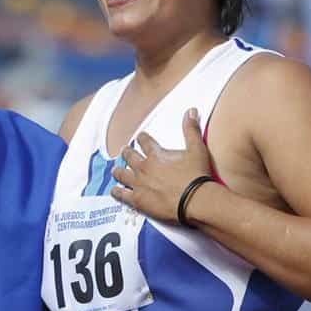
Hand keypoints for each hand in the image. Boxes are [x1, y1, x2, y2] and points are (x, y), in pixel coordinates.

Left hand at [111, 108, 213, 222]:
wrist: (195, 200)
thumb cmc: (197, 175)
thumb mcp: (197, 149)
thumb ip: (191, 130)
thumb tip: (191, 111)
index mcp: (156, 155)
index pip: (144, 141)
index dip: (142, 138)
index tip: (140, 137)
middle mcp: (143, 168)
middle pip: (129, 157)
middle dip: (126, 153)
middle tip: (124, 151)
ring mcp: (138, 184)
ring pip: (121, 174)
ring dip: (118, 171)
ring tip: (115, 170)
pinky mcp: (137, 200)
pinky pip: (122, 195)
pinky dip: (116, 192)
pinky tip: (114, 191)